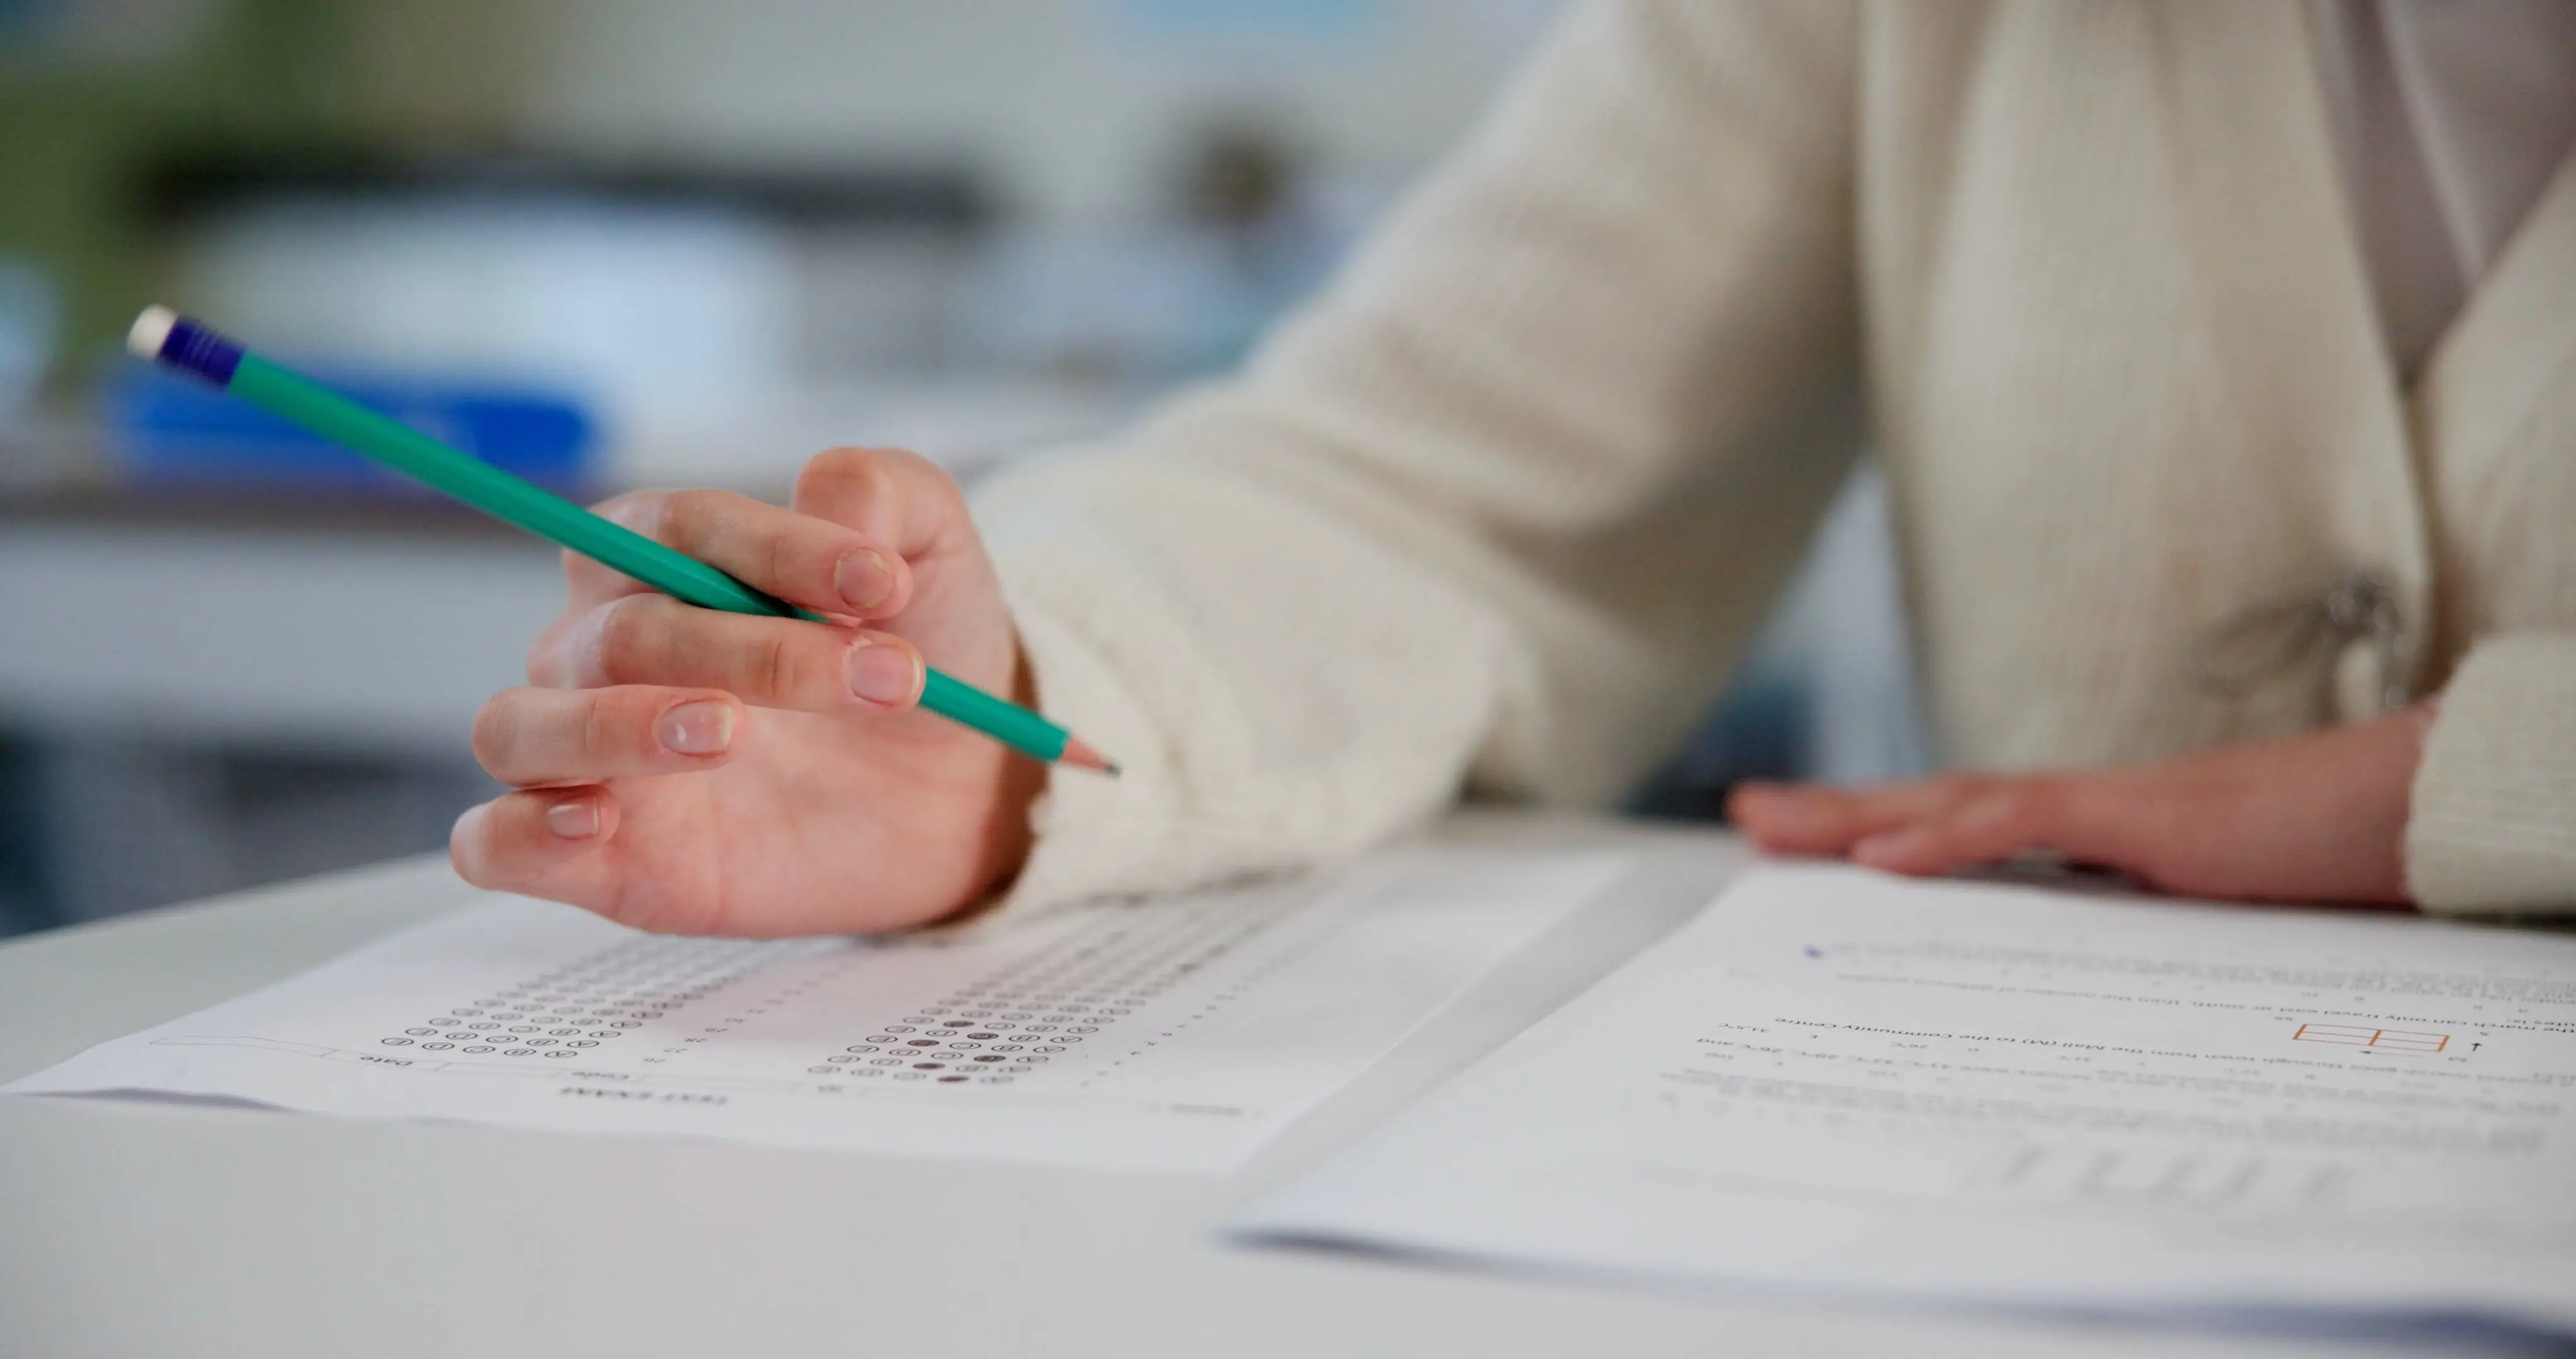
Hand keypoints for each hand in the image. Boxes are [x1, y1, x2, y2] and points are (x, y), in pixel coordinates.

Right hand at [449, 447, 1043, 935]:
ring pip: (519, 727)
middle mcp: (599, 650)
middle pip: (625, 633)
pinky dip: (522, 833)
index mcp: (657, 559)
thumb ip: (884, 492)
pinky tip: (595, 822)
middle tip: (884, 677)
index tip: (886, 583)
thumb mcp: (931, 551)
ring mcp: (588, 756)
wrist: (964, 783)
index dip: (774, 549)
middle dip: (761, 652)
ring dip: (616, 726)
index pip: (671, 531)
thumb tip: (826, 496)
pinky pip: (495, 844)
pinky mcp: (597, 858)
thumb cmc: (920, 647)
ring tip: (729, 733)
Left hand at [1727, 704, 2437, 906]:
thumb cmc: (2317, 857)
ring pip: (1953, 804)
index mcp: (2092, 831)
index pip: (1959, 828)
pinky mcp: (2142, 817)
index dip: (1879, 830)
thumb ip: (2127, 928)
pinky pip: (2025, 823)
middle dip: (1832, 813)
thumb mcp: (2199, 915)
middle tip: (1744, 816)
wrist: (2404, 811)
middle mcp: (2080, 808)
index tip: (1801, 841)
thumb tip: (2067, 976)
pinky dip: (1946, 839)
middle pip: (1929, 805)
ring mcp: (2106, 805)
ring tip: (1773, 826)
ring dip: (1859, 816)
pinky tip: (1880, 855)